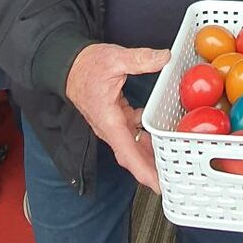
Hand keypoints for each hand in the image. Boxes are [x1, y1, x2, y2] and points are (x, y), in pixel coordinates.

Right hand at [66, 43, 169, 192]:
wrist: (67, 65)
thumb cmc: (86, 65)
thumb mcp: (115, 58)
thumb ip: (140, 59)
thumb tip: (164, 58)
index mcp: (108, 119)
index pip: (127, 152)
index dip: (144, 171)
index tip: (159, 185)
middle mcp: (109, 127)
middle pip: (132, 156)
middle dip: (152, 170)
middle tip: (175, 179)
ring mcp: (111, 124)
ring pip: (132, 147)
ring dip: (150, 155)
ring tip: (171, 161)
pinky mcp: (114, 118)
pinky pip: (131, 135)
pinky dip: (145, 138)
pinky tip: (157, 133)